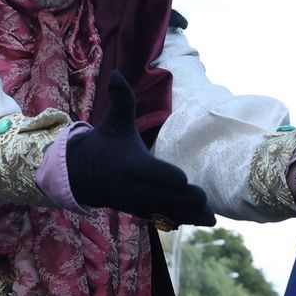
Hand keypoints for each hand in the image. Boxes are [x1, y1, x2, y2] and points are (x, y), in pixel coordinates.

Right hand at [67, 72, 212, 226]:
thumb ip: (122, 99)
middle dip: (183, 200)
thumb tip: (116, 74)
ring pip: (164, 212)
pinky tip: (203, 221)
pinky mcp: (141, 211)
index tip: (184, 178)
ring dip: (188, 215)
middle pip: (162, 197)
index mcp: (130, 164)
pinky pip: (162, 218)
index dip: (166, 176)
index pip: (150, 173)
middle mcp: (134, 187)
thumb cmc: (106, 142)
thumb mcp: (114, 120)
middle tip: (207, 200)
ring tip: (212, 218)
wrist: (83, 174)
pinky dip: (181, 220)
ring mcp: (137, 202)